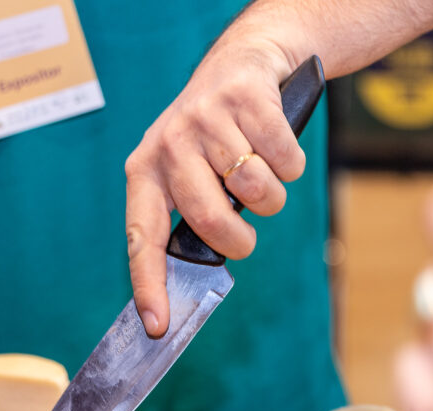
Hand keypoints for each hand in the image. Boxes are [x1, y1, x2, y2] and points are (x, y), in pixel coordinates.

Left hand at [124, 27, 304, 336]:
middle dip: (239, 240)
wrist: (242, 63)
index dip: (149, 284)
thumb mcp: (185, 170)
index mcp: (145, 171)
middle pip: (210, 219)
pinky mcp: (244, 98)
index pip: (141, 237)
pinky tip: (276, 145)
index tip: (158, 324)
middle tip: (246, 238)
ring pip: (256, 190)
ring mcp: (205, 118)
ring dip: (272, 197)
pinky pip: (285, 160)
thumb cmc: (213, 137)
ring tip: (260, 175)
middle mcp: (169, 143)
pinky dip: (291, 165)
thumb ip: (187, 216)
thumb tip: (191, 283)